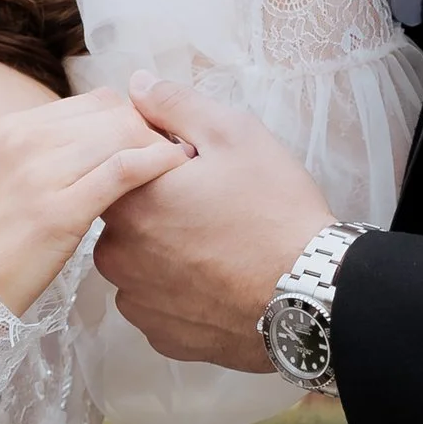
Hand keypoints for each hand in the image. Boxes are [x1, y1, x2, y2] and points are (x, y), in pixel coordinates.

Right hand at [0, 89, 193, 316]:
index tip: (157, 142)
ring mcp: (39, 173)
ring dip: (159, 146)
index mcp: (14, 127)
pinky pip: (122, 171)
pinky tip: (176, 172)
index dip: (134, 118)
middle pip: (112, 113)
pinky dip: (156, 164)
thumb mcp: (6, 178)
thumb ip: (47, 153)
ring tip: (184, 167)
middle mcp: (24, 139)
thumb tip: (98, 142)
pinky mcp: (57, 211)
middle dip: (152, 130)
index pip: (94, 101)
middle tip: (180, 154)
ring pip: (121, 134)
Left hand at [91, 78, 330, 372]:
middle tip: (210, 207)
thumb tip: (137, 86)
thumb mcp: (234, 134)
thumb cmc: (274, 212)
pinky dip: (180, 293)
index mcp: (128, 202)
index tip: (187, 167)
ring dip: (164, 254)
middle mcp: (119, 256)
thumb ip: (174, 105)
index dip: (149, 165)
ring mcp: (140, 302)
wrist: (311, 295)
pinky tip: (217, 280)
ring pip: (139, 266)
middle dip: (157, 210)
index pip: (111, 171)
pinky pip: (158, 305)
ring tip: (218, 246)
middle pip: (123, 221)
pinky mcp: (164, 338)